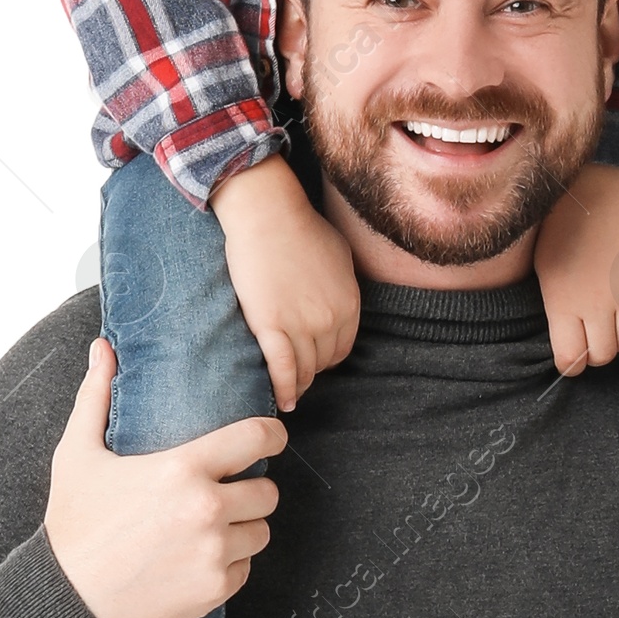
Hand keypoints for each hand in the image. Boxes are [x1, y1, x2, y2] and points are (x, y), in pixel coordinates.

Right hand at [45, 339, 285, 617]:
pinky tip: (197, 560)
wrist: (65, 600)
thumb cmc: (72, 525)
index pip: (257, 438)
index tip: (270, 438)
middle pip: (268, 491)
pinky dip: (228, 564)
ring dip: (242, 528)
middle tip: (225, 492)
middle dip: (250, 489)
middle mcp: (207, 509)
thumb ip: (96, 397)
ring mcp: (214, 553)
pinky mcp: (215, 589)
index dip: (271, 435)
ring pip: (260, 532)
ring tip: (209, 528)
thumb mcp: (77, 455)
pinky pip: (244, 569)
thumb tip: (102, 348)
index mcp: (182, 468)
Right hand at [212, 151, 360, 408]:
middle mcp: (331, 319)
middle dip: (312, 370)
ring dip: (298, 384)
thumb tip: (340, 299)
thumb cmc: (300, 226)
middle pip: (323, 362)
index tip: (315, 361)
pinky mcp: (272, 326)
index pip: (343, 347)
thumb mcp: (340, 254)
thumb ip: (344, 284)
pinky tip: (283, 402)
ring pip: (304, 370)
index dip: (328, 358)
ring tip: (290, 393)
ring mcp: (302, 325)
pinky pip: (282, 369)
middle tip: (298, 376)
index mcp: (350, 303)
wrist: (269, 215)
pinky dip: (283, 389)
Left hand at [532, 162, 618, 374]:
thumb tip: (567, 344)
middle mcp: (596, 304)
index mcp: (562, 302)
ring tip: (612, 332)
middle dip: (595, 354)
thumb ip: (556, 309)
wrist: (599, 187)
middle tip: (592, 341)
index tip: (571, 358)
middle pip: (601, 355)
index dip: (571, 364)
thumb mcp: (544, 270)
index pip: (570, 360)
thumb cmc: (563, 226)